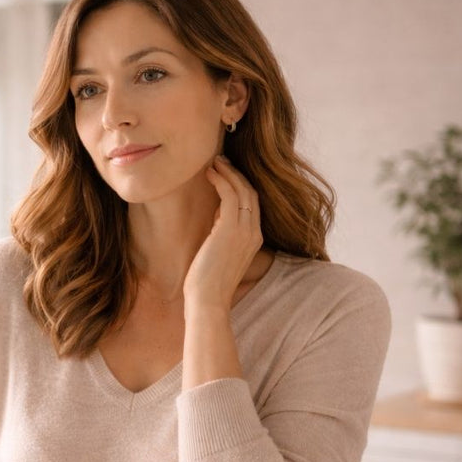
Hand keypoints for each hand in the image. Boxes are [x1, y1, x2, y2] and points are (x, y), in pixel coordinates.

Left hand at [183, 155, 262, 315]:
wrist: (207, 301)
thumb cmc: (207, 283)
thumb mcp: (219, 253)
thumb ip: (223, 235)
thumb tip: (217, 217)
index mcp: (254, 240)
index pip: (253, 205)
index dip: (241, 186)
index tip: (226, 173)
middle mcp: (254, 233)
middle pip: (251, 193)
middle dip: (236, 174)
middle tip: (220, 161)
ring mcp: (245, 230)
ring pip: (243, 190)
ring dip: (228, 172)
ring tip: (213, 162)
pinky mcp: (230, 228)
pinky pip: (230, 195)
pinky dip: (221, 180)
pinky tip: (209, 174)